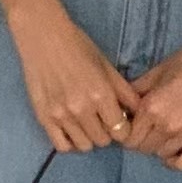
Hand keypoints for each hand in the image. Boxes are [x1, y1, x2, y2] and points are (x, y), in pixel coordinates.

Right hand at [9, 6, 141, 151]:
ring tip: (86, 123)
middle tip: (101, 119)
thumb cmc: (78, 46)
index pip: (121, 131)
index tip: (118, 120)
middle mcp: (82, 109)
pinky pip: (61, 145)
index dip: (123, 128)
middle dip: (106, 132)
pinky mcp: (43, 118)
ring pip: (84, 146)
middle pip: (103, 141)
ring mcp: (61, 115)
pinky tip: (71, 129)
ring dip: (89, 137)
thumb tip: (138, 112)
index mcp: (101, 94)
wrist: (42, 36)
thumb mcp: (106, 66)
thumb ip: (125, 92)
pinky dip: (70, 142)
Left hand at [122, 25, 181, 169]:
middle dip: (142, 141)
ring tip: (165, 135)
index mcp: (150, 106)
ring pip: (161, 155)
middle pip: (143, 148)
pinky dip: (174, 161)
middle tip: (150, 131)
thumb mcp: (157, 72)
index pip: (128, 137)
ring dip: (159, 147)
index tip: (134, 129)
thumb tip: (120, 106)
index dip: (128, 134)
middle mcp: (165, 124)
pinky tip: (175, 151)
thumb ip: (136, 91)